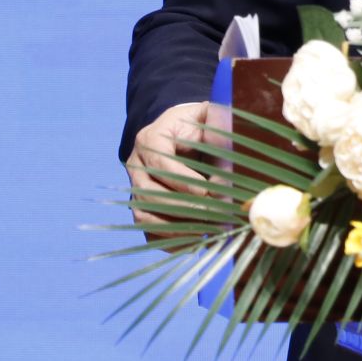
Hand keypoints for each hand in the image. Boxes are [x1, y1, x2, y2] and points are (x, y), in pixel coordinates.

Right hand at [125, 100, 214, 231]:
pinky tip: (193, 242)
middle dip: (181, 208)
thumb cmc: (198, 124)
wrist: (181, 130)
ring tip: (202, 232)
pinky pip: (147, 229)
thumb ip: (219, 135)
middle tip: (210, 216)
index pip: (160, 164)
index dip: (183, 181)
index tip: (206, 194)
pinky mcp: (141, 205)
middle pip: (148, 193)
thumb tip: (226, 173)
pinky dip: (168, 240)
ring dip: (173, 227)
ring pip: (143, 214)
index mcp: (151, 139)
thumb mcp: (208, 118)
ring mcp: (135, 187)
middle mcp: (136, 164)